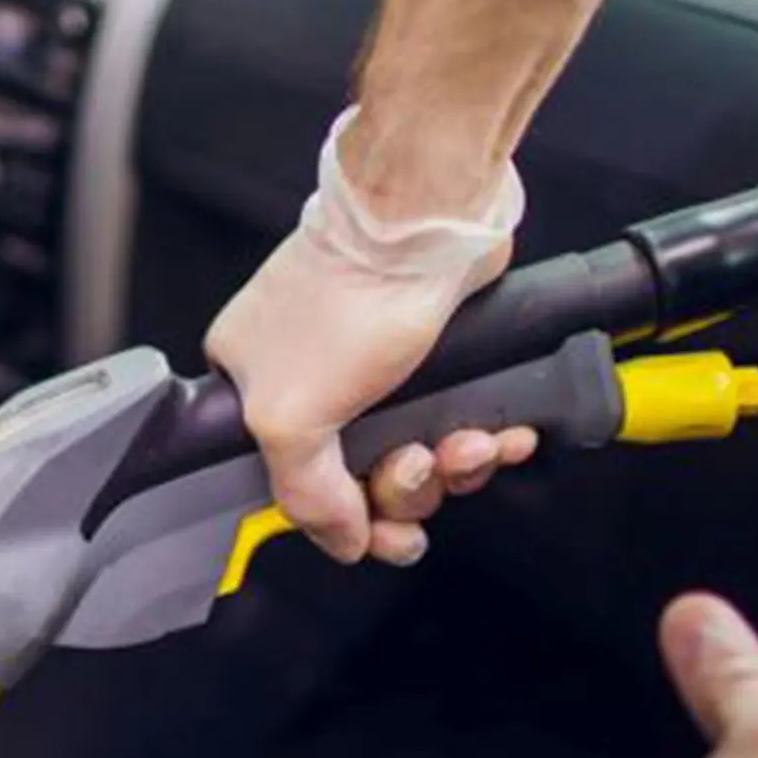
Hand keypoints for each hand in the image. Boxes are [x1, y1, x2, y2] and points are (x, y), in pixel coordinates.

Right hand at [205, 108, 534, 565]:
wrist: (429, 216)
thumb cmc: (350, 295)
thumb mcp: (291, 418)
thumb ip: (305, 495)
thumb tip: (340, 541)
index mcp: (254, 390)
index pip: (295, 486)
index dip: (346, 516)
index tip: (380, 530)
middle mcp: (310, 378)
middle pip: (363, 477)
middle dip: (409, 485)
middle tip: (424, 463)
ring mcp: (374, 366)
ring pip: (420, 453)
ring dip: (455, 465)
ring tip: (472, 442)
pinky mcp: (435, 352)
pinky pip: (460, 421)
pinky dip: (485, 435)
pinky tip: (502, 431)